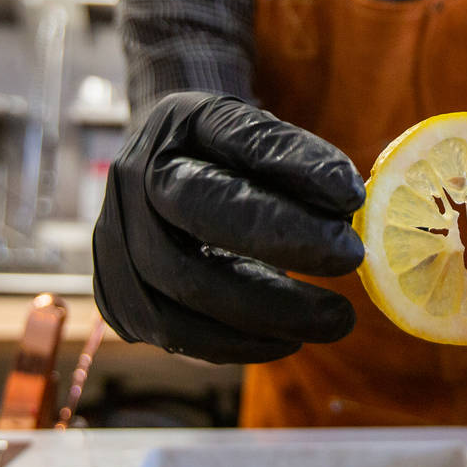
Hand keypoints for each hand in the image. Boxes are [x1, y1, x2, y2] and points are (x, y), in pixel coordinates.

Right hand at [93, 92, 365, 362]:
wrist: (160, 168)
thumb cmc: (225, 154)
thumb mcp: (260, 134)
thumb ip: (299, 162)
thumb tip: (352, 206)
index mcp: (178, 123)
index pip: (241, 140)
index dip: (298, 166)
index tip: (353, 195)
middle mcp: (134, 177)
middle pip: (204, 213)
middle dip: (284, 239)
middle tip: (352, 257)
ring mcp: (114, 240)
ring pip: (186, 288)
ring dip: (270, 310)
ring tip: (336, 317)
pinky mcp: (116, 298)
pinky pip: (176, 335)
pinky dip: (239, 343)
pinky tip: (289, 339)